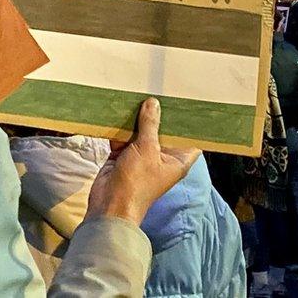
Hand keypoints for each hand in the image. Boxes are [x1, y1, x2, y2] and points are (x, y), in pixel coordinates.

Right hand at [85, 98, 199, 225]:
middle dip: (155, 116)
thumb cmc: (137, 182)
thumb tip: (153, 103)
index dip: (185, 123)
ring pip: (139, 134)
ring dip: (134, 121)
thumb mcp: (147, 148)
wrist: (110, 205)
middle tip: (154, 92)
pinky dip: (118, 129)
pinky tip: (116, 112)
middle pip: (160, 132)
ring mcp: (141, 158)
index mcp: (177, 160)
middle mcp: (161, 158)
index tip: (182, 103)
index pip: (187, 139)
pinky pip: (122, 138)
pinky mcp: (122, 157)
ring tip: (133, 97)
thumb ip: (150, 125)